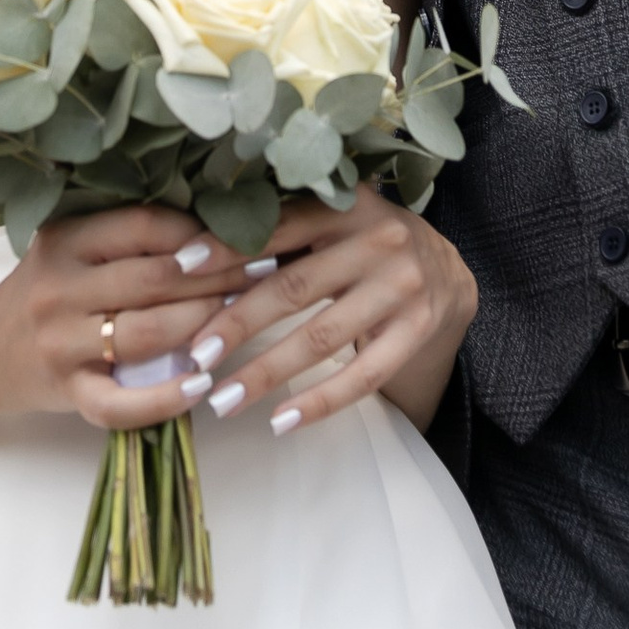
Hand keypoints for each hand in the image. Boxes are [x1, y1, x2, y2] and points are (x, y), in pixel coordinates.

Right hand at [0, 208, 262, 429]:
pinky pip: (120, 402)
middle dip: (219, 276)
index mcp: (66, 241)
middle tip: (266, 272)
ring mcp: (62, 344)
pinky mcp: (68, 394)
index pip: (143, 227)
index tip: (244, 234)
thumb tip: (215, 220)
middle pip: (154, 280)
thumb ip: (126, 235)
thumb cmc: (45, 291)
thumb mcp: (71, 248)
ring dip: (204, 326)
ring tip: (245, 317)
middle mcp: (60, 289)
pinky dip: (166, 398)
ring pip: (146, 333)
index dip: (199, 232)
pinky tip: (204, 386)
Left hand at [176, 187, 475, 435]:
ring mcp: (402, 288)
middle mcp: (378, 240)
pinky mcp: (417, 330)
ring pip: (322, 337)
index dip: (227, 248)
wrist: (449, 268)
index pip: (278, 227)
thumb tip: (197, 254)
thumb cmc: (367, 243)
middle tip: (196, 356)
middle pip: (294, 287)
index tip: (179, 269)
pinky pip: (364, 376)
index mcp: (346, 206)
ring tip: (224, 400)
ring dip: (268, 372)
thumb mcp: (334, 221)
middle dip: (238, 324)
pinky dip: (320, 402)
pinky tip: (281, 422)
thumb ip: (284, 230)